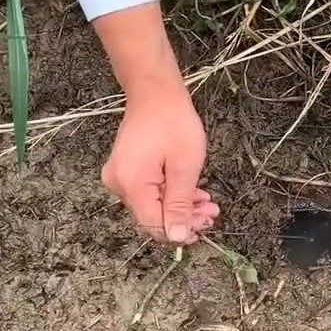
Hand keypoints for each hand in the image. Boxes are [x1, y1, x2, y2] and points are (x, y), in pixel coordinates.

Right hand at [101, 83, 218, 244]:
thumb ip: (180, 204)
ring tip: (207, 202)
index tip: (204, 226)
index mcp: (131, 184)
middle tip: (211, 212)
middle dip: (184, 218)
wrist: (155, 92)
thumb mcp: (185, 166)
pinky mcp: (125, 172)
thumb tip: (178, 237)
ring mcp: (120, 178)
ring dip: (180, 207)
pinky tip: (191, 192)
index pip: (154, 225)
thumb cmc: (173, 121)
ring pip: (153, 206)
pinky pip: (148, 193)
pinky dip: (170, 194)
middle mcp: (119, 184)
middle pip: (152, 217)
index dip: (179, 231)